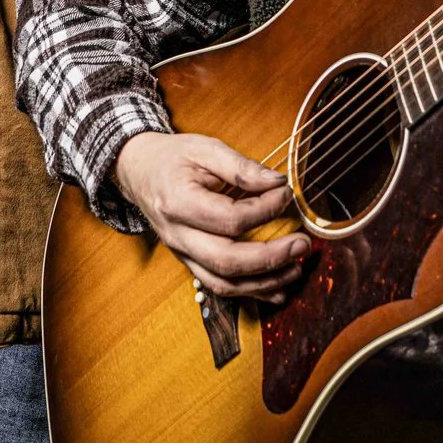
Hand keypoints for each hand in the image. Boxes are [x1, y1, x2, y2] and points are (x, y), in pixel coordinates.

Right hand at [112, 131, 309, 304]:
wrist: (139, 172)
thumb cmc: (173, 158)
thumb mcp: (205, 148)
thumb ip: (241, 166)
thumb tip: (277, 183)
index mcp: (178, 203)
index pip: (229, 219)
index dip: (265, 210)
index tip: (286, 194)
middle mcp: (177, 235)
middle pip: (227, 261)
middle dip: (271, 258)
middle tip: (303, 244)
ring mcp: (182, 254)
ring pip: (223, 283)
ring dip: (264, 282)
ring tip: (296, 269)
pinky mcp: (189, 262)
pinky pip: (219, 286)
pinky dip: (251, 293)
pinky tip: (278, 289)